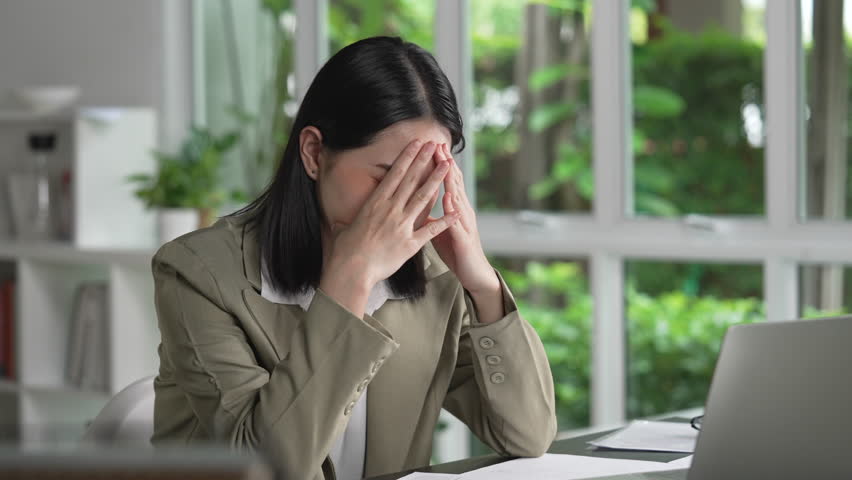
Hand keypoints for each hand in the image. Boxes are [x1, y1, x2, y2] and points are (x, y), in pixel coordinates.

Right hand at [319, 140, 460, 316]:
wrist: (351, 269)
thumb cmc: (346, 250)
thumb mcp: (346, 227)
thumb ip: (349, 220)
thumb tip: (340, 220)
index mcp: (375, 203)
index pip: (395, 175)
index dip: (407, 157)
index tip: (416, 144)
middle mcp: (390, 210)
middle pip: (411, 180)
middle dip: (424, 160)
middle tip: (435, 145)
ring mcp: (401, 226)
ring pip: (422, 198)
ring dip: (436, 180)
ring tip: (446, 166)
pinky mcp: (410, 244)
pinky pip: (430, 230)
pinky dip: (444, 221)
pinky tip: (455, 211)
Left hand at [426, 144, 499, 295]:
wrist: (474, 273)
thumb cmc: (456, 251)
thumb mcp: (440, 230)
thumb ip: (431, 215)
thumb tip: (417, 204)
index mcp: (455, 208)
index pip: (447, 181)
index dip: (439, 164)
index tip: (431, 146)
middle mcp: (462, 212)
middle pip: (454, 183)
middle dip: (446, 163)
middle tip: (439, 143)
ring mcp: (464, 224)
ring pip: (458, 197)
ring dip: (452, 180)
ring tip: (446, 162)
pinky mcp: (464, 239)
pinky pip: (457, 221)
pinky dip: (452, 208)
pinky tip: (448, 197)